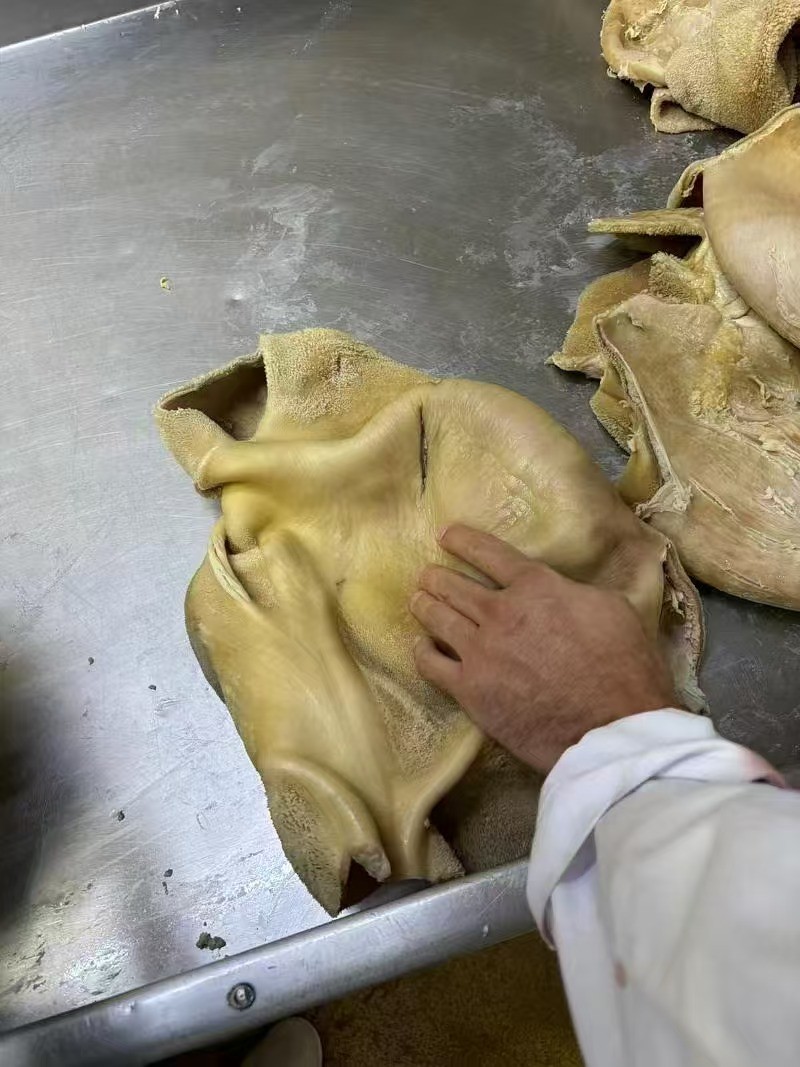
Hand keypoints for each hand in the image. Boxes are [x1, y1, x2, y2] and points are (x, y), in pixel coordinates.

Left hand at [410, 525, 676, 774]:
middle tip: (426, 575)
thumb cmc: (624, 667)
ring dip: (424, 605)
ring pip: (437, 618)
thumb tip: (575, 588)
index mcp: (536, 586)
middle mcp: (500, 612)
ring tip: (417, 601)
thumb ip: (583, 591)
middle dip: (435, 577)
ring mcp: (480, 651)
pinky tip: (420, 647)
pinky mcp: (470, 690)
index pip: (489, 553)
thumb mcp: (616, 608)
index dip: (463, 540)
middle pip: (453, 585)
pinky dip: (422, 651)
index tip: (446, 534)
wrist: (611, 726)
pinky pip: (431, 664)